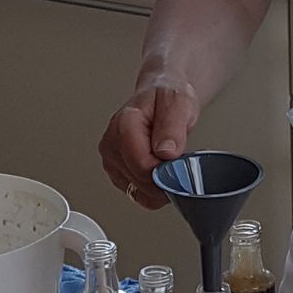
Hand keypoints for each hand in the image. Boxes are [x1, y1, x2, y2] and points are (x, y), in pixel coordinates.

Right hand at [99, 78, 199, 208]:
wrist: (160, 97)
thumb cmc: (166, 97)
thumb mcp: (178, 102)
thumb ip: (172, 127)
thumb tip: (166, 153)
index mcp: (124, 125)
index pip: (143, 165)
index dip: (167, 169)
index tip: (180, 160)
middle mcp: (112, 144)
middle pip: (141, 181)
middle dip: (165, 176)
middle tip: (177, 157)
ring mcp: (112, 160)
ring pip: (139, 191)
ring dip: (160, 184)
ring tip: (167, 161)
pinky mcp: (117, 173)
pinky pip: (138, 195)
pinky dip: (154, 191)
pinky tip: (161, 173)